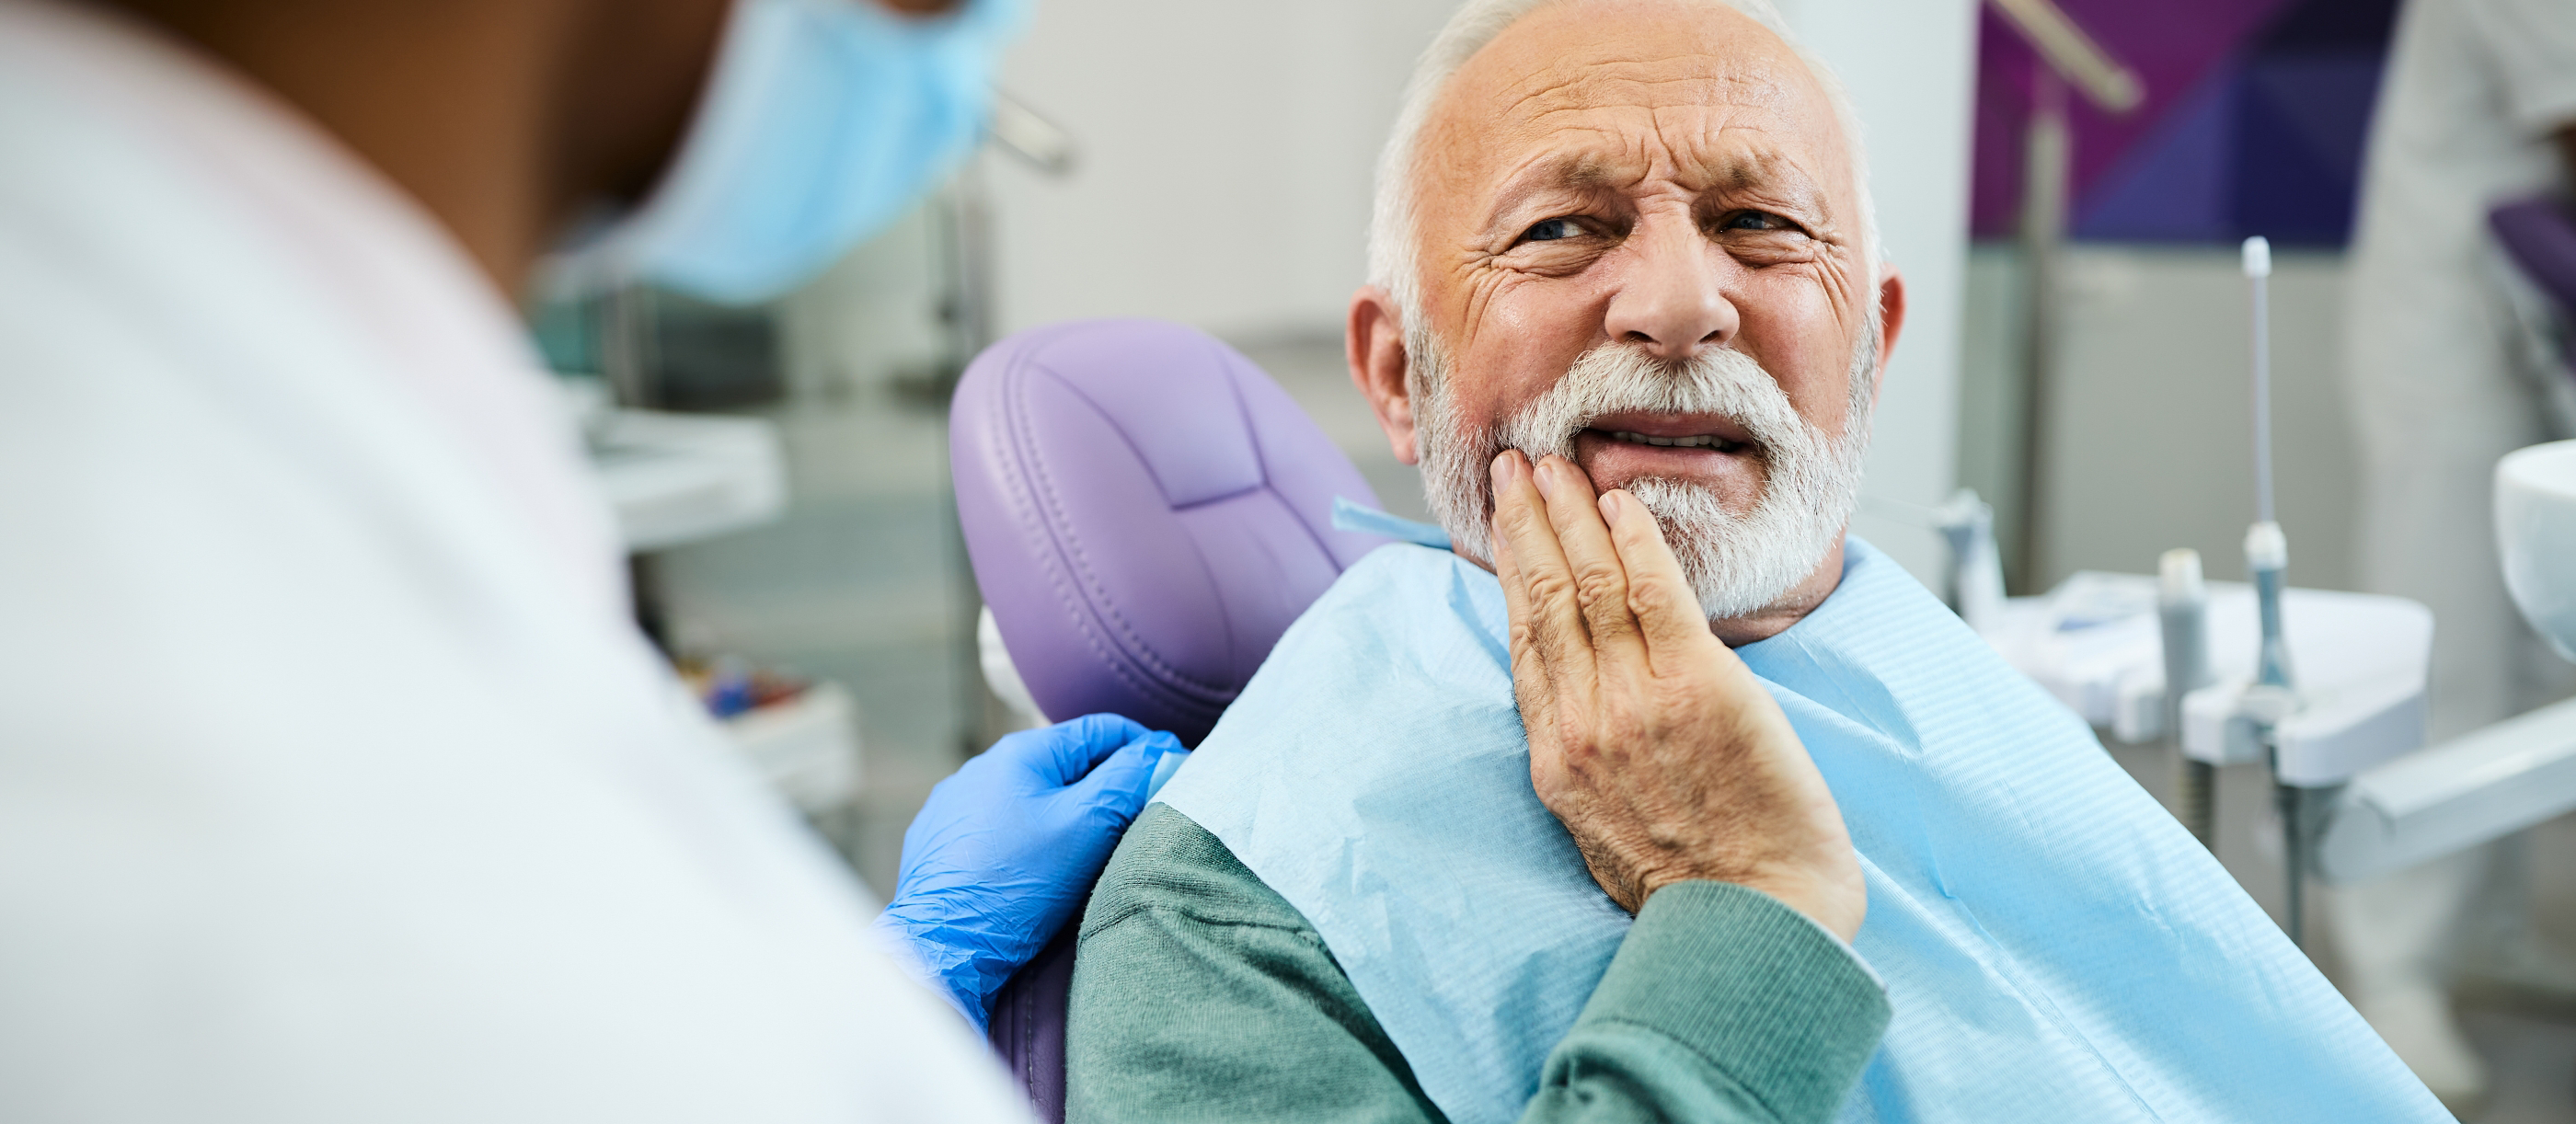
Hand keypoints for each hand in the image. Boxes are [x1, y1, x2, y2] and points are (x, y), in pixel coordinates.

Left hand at [876, 713, 1184, 1028]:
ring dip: (1066, 815)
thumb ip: (1128, 780)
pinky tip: (1037, 869)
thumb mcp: (1086, 826)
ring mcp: (955, 805)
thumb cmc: (1017, 883)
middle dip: (1106, 786)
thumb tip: (1161, 753)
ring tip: (1089, 852)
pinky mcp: (941, 842)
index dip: (1145, 749)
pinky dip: (1028, 839)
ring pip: (1032, 798)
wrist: (943, 946)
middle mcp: (982, 768)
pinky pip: (999, 828)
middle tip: (1138, 820)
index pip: (1102, 731)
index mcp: (1021, 752)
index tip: (1172, 774)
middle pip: (1067, 764)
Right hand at [1488, 451, 1863, 940]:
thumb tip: (1580, 709)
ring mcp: (1635, 702)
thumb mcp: (1600, 830)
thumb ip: (1584, 761)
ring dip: (1569, 513)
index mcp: (1557, 759)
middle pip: (1543, 600)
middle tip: (1513, 466)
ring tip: (1555, 464)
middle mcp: (1583, 723)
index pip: (1524, 643)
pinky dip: (1634, 540)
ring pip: (1590, 585)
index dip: (1511, 574)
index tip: (1503, 526)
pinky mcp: (1697, 687)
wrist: (1754, 919)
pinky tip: (1619, 500)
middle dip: (1525, 524)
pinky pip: (1655, 593)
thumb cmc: (1694, 887)